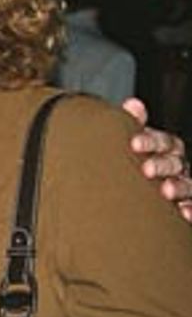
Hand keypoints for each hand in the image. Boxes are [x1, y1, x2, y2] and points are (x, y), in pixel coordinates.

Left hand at [122, 98, 191, 221]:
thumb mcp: (133, 148)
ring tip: (166, 191)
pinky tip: (184, 212)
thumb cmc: (132, 164)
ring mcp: (184, 187)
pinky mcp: (187, 206)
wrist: (131, 200)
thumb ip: (134, 126)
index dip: (151, 141)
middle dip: (163, 164)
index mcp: (164, 151)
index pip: (164, 142)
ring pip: (188, 184)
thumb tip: (133, 104)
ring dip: (179, 186)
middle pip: (176, 162)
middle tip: (146, 169)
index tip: (134, 144)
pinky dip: (191, 208)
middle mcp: (177, 168)